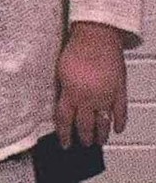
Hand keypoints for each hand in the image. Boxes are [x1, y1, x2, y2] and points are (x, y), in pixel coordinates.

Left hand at [55, 21, 127, 147]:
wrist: (97, 38)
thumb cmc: (75, 51)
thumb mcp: (61, 72)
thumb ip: (63, 90)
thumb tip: (63, 102)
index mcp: (71, 94)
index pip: (65, 120)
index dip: (64, 134)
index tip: (65, 144)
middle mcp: (88, 99)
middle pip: (85, 124)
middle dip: (84, 137)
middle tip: (83, 144)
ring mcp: (106, 95)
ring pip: (104, 121)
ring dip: (101, 134)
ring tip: (98, 142)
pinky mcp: (120, 89)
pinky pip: (121, 110)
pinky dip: (120, 121)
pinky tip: (118, 129)